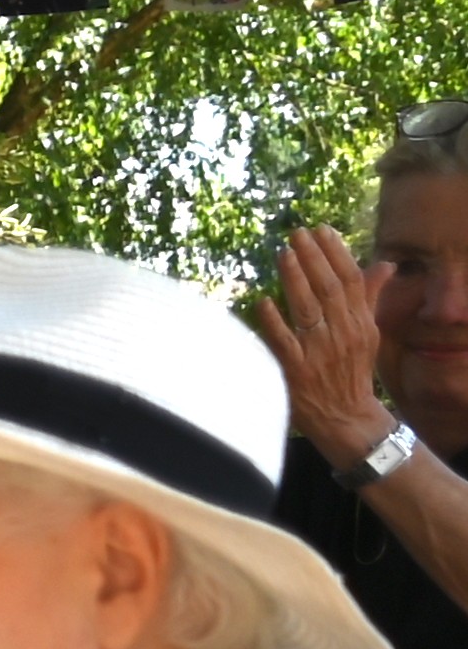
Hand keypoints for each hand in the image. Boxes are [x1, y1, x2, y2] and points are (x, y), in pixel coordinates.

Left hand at [254, 224, 395, 462]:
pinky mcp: (297, 371)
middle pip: (330, 288)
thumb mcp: (368, 333)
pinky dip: (274, 320)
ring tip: (282, 253)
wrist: (347, 418)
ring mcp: (319, 352)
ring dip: (294, 279)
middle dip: (313, 258)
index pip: (351, 280)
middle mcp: (343, 333)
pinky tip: (264, 300)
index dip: (336, 253)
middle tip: (296, 233)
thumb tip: (385, 263)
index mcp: (360, 322)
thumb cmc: (352, 371)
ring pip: (308, 309)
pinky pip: (284, 341)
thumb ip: (369, 297)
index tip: (321, 229)